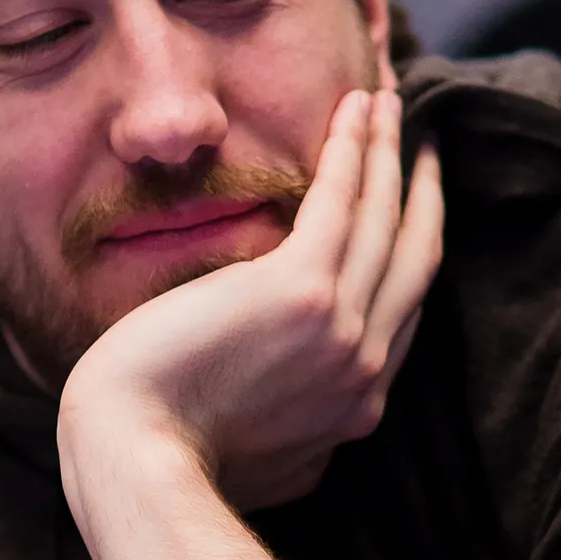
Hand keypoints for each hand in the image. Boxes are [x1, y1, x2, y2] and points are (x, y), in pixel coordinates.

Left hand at [59, 88, 442, 511]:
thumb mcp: (258, 461)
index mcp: (353, 408)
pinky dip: (356, 148)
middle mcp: (363, 369)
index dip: (407, 252)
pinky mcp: (301, 291)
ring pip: (384, 220)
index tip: (404, 211)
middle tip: (424, 142)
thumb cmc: (166, 460)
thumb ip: (294, 431)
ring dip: (391, 151)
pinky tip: (356, 105)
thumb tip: (303, 427)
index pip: (400, 315)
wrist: (136, 458)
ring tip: (390, 99)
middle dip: (421, 192)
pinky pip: (342, 201)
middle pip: (413, 260)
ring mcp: (340, 330)